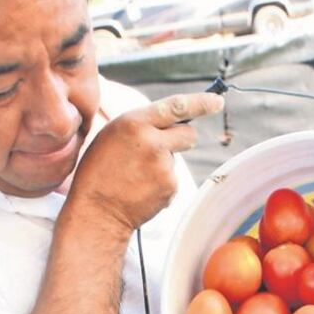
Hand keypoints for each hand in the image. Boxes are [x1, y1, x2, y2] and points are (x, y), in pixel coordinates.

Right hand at [67, 92, 222, 233]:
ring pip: (178, 158)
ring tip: (138, 175)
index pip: (176, 106)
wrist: (96, 211)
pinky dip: (162, 184)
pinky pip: (173, 179)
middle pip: (189, 134)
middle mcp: (151, 140)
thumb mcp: (113, 135)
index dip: (201, 103)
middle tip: (159, 150)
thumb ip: (143, 125)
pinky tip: (142, 189)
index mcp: (133, 122)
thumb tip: (173, 122)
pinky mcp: (170, 186)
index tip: (218, 101)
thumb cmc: (100, 170)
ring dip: (164, 164)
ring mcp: (162, 165)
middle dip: (182, 139)